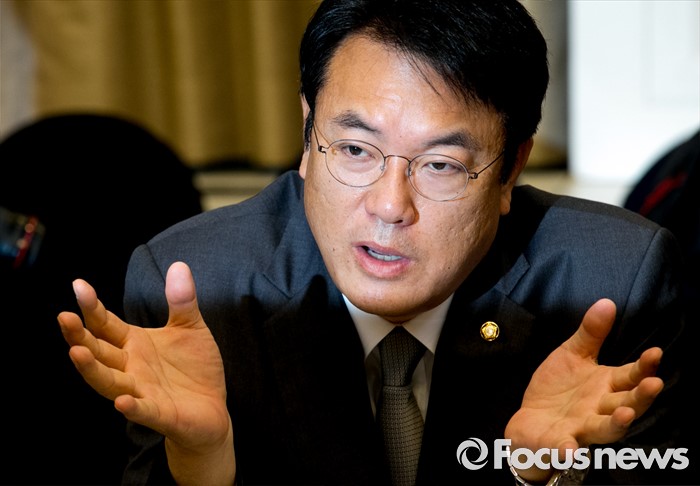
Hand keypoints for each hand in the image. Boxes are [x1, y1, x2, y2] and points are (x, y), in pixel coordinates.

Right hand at [58, 261, 234, 484]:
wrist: (213, 409)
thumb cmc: (194, 368)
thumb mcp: (191, 328)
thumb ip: (182, 300)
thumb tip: (178, 265)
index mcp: (134, 344)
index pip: (105, 324)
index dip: (91, 307)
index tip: (78, 285)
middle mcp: (130, 368)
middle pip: (98, 351)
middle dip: (79, 336)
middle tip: (63, 317)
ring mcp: (142, 392)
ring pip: (109, 382)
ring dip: (92, 370)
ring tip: (76, 352)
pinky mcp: (160, 414)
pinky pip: (143, 411)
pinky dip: (132, 407)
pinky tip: (122, 401)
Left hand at [504, 298, 662, 481]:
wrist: (532, 420)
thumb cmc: (559, 388)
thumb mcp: (573, 355)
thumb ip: (591, 333)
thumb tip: (607, 302)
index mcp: (606, 385)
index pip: (630, 376)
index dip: (644, 366)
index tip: (656, 352)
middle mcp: (600, 408)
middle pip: (627, 404)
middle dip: (641, 397)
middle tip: (654, 384)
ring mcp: (582, 427)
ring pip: (605, 429)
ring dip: (617, 424)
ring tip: (626, 416)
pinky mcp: (560, 442)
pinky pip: (565, 448)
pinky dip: (568, 450)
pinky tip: (570, 450)